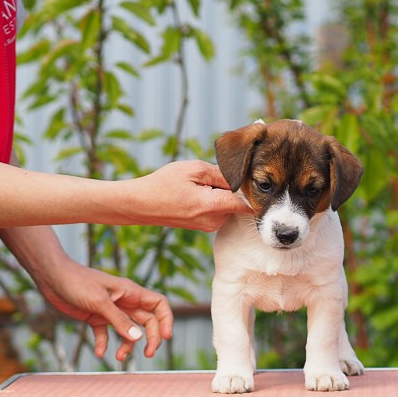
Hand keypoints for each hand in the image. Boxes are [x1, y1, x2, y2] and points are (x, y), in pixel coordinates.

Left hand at [33, 259, 173, 361]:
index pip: (159, 305)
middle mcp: (124, 301)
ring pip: (128, 330)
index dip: (166, 320)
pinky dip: (104, 343)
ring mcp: (110, 310)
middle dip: (151, 338)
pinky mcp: (95, 317)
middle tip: (148, 354)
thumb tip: (138, 337)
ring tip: (119, 357)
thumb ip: (119, 320)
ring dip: (127, 345)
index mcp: (130, 292)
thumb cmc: (76, 281)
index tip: (166, 337)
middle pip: (147, 321)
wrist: (51, 276)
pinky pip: (105, 334)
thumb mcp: (100, 302)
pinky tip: (99, 352)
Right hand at [133, 160, 251, 231]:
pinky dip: (214, 200)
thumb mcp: (194, 169)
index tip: (256, 178)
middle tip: (217, 174)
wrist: (141, 204)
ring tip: (201, 184)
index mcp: (213, 206)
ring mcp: (209, 226)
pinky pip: (218, 210)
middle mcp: (214, 221)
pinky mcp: (204, 226)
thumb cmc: (164, 184)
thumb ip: (222, 173)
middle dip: (234, 187)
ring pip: (228, 205)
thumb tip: (243, 176)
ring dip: (222, 193)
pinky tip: (198, 192)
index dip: (253, 189)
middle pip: (237, 201)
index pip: (247, 202)